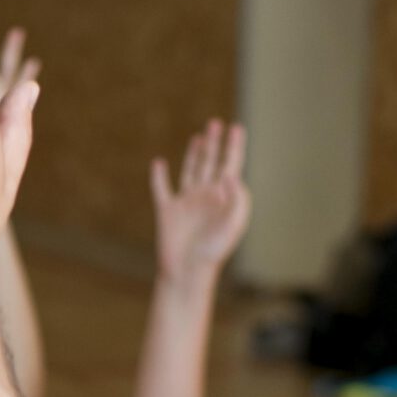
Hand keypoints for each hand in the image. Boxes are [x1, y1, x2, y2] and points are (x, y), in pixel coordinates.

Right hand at [149, 118, 248, 279]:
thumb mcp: (233, 224)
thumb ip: (238, 198)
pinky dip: (159, 176)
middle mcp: (206, 196)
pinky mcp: (167, 211)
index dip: (235, 146)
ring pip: (191, 170)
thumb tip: (230, 174)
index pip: (232, 165)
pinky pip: (161, 189)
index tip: (237, 128)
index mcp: (224, 198)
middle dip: (215, 143)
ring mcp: (186, 203)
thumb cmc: (213, 253)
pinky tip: (159, 163)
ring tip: (199, 136)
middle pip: (212, 163)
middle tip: (216, 123)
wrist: (187, 272)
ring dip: (195, 153)